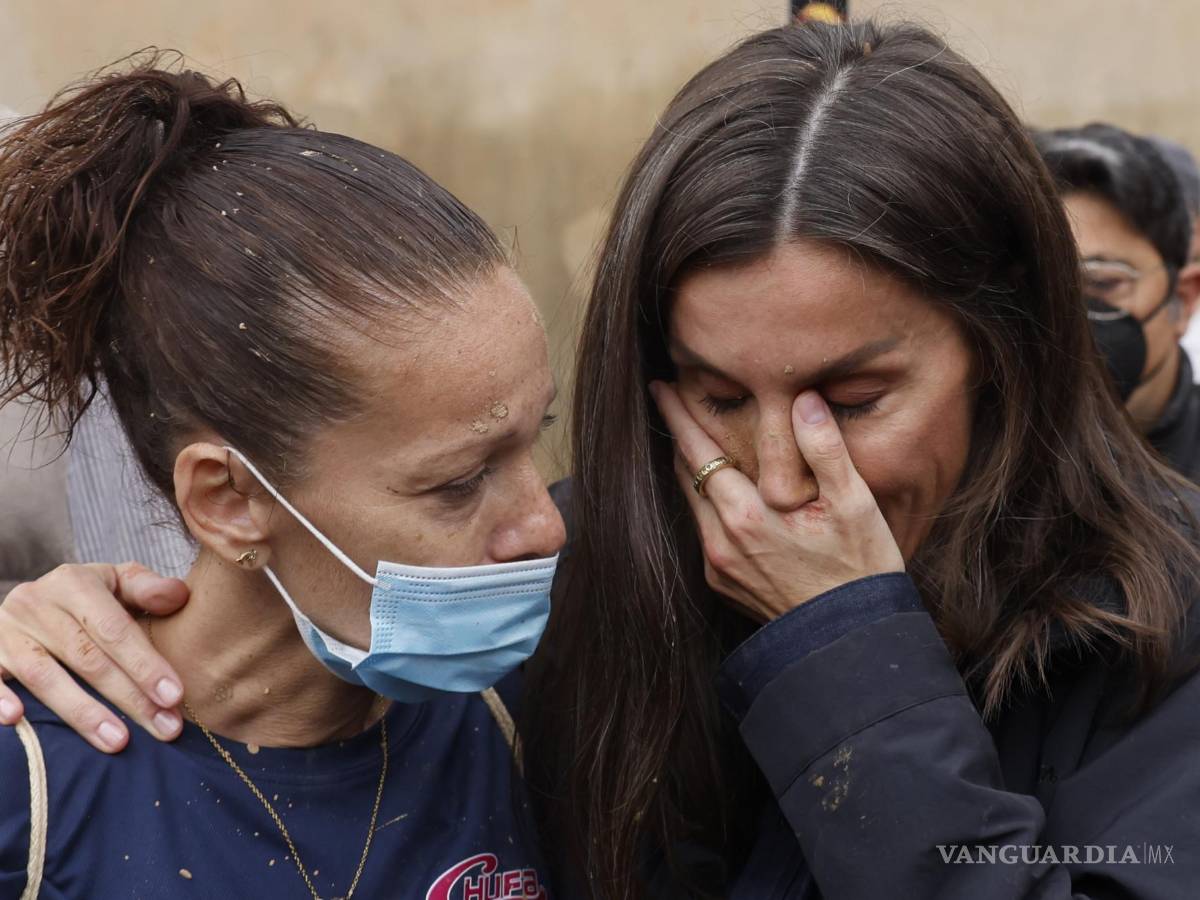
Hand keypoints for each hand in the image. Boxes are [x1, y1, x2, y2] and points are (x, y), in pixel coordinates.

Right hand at [0, 563, 189, 751]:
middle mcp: (35, 604)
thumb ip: (147, 588)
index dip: (145, 663)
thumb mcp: (117, 582)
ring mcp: (5, 631)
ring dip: (82, 712)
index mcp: (74, 582)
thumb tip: (179, 595)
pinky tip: (18, 720)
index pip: (115, 628)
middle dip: (129, 697)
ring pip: (44, 676)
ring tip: (118, 742)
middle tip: (164, 728)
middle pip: (87, 657)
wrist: (33, 600)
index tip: (175, 696)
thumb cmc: (88, 598)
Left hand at [650, 382, 903, 620]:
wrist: (850, 640)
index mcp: (746, 515)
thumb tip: (804, 399)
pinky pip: (703, 531)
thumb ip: (825, 447)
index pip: (698, 451)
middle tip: (671, 400)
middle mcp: (720, 541)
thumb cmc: (859, 569)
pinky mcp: (722, 582)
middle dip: (679, 435)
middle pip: (686, 474)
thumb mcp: (854, 503)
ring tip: (693, 438)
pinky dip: (707, 503)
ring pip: (692, 503)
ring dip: (691, 469)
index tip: (661, 388)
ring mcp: (717, 565)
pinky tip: (720, 490)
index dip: (678, 416)